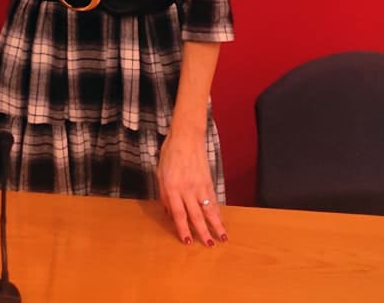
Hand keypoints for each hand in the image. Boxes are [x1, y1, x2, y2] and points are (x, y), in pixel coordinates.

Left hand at [157, 126, 226, 245]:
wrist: (186, 137)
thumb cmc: (170, 154)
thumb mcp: (160, 173)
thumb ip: (165, 194)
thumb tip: (170, 212)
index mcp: (172, 187)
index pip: (179, 213)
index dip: (183, 229)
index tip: (187, 241)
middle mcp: (187, 189)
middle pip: (196, 215)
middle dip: (202, 232)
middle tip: (208, 245)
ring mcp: (199, 185)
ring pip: (209, 209)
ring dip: (216, 225)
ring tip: (222, 237)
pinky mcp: (208, 180)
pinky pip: (213, 199)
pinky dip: (217, 211)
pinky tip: (220, 219)